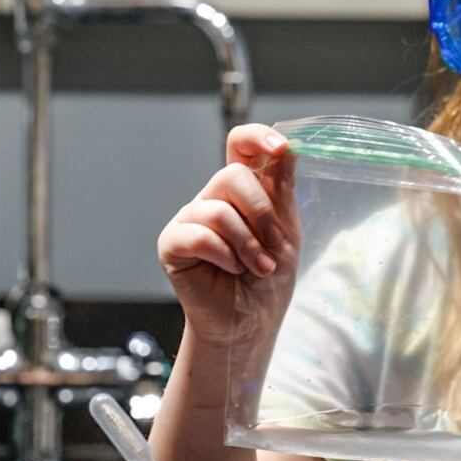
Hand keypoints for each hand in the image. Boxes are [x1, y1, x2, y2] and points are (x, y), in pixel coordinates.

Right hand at [157, 124, 300, 346]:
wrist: (250, 323)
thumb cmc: (267, 279)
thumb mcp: (286, 232)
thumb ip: (282, 191)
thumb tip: (288, 147)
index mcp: (242, 190)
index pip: (240, 144)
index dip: (257, 137)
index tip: (281, 149)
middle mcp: (213, 197)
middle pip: (232, 175)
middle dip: (262, 214)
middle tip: (274, 246)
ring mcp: (190, 219)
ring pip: (219, 209)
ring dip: (248, 244)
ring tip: (258, 268)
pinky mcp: (173, 243)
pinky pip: (199, 235)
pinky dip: (224, 255)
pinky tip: (231, 271)